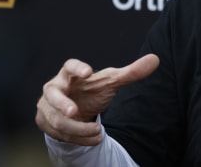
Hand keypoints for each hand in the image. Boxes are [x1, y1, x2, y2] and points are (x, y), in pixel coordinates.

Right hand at [35, 54, 159, 145]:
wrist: (78, 109)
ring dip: (78, 129)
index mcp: (70, 74)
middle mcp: (54, 88)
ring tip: (98, 133)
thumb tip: (155, 59)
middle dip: (62, 104)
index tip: (88, 72)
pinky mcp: (45, 122)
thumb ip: (131, 72)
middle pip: (53, 95)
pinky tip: (93, 140)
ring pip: (58, 120)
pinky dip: (78, 139)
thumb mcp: (112, 82)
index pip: (69, 66)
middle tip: (74, 111)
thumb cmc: (92, 90)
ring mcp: (46, 106)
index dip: (77, 68)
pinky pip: (60, 134)